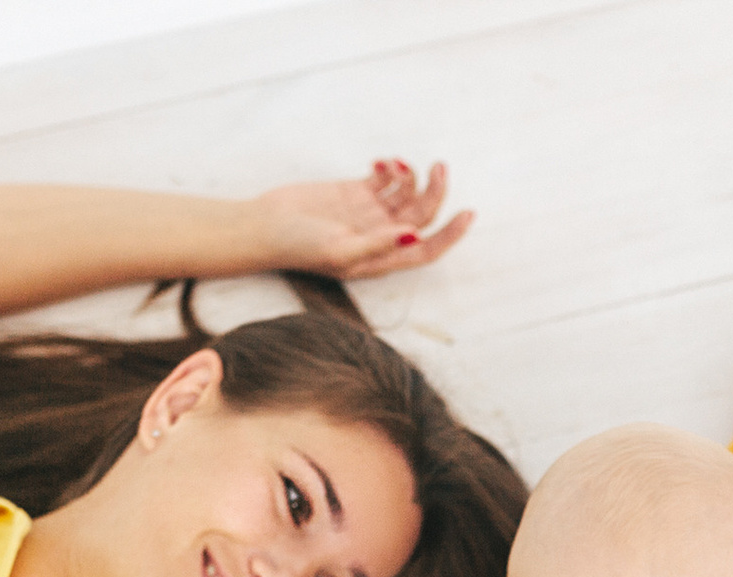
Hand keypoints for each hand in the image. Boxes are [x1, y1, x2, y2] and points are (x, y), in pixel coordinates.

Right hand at [253, 159, 473, 280]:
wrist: (263, 225)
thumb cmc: (297, 246)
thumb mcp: (338, 251)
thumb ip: (377, 245)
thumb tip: (414, 236)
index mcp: (381, 258)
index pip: (427, 249)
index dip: (450, 235)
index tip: (468, 213)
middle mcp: (380, 236)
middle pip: (422, 215)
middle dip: (436, 192)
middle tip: (439, 166)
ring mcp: (369, 213)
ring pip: (408, 194)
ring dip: (413, 176)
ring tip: (398, 165)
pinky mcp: (355, 192)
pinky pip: (386, 179)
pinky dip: (391, 168)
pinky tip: (381, 162)